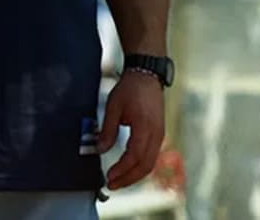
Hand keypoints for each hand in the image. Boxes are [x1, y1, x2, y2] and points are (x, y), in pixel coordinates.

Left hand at [99, 71, 164, 189]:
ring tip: (118, 180)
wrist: (147, 75)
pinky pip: (151, 156)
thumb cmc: (130, 88)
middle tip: (112, 185)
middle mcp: (156, 134)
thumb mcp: (114, 106)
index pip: (134, 156)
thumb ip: (107, 130)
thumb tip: (100, 150)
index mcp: (145, 127)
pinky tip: (128, 169)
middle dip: (128, 179)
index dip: (121, 170)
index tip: (108, 177)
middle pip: (145, 166)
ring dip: (134, 175)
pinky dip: (139, 167)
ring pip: (150, 164)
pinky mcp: (158, 134)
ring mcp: (160, 135)